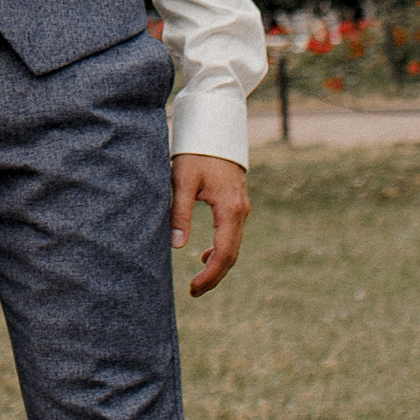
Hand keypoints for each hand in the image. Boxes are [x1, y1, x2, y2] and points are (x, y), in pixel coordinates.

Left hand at [172, 149, 249, 294]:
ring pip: (234, 246)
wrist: (215, 128)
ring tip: (197, 280)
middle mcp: (241, 211)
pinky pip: (233, 235)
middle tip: (193, 292)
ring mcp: (242, 208)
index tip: (193, 288)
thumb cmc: (196, 152)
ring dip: (218, 265)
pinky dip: (221, 249)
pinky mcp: (237, 204)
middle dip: (214, 276)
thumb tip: (177, 246)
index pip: (224, 253)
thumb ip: (179, 213)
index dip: (210, 275)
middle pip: (232, 255)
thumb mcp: (182, 180)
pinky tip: (204, 255)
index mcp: (230, 209)